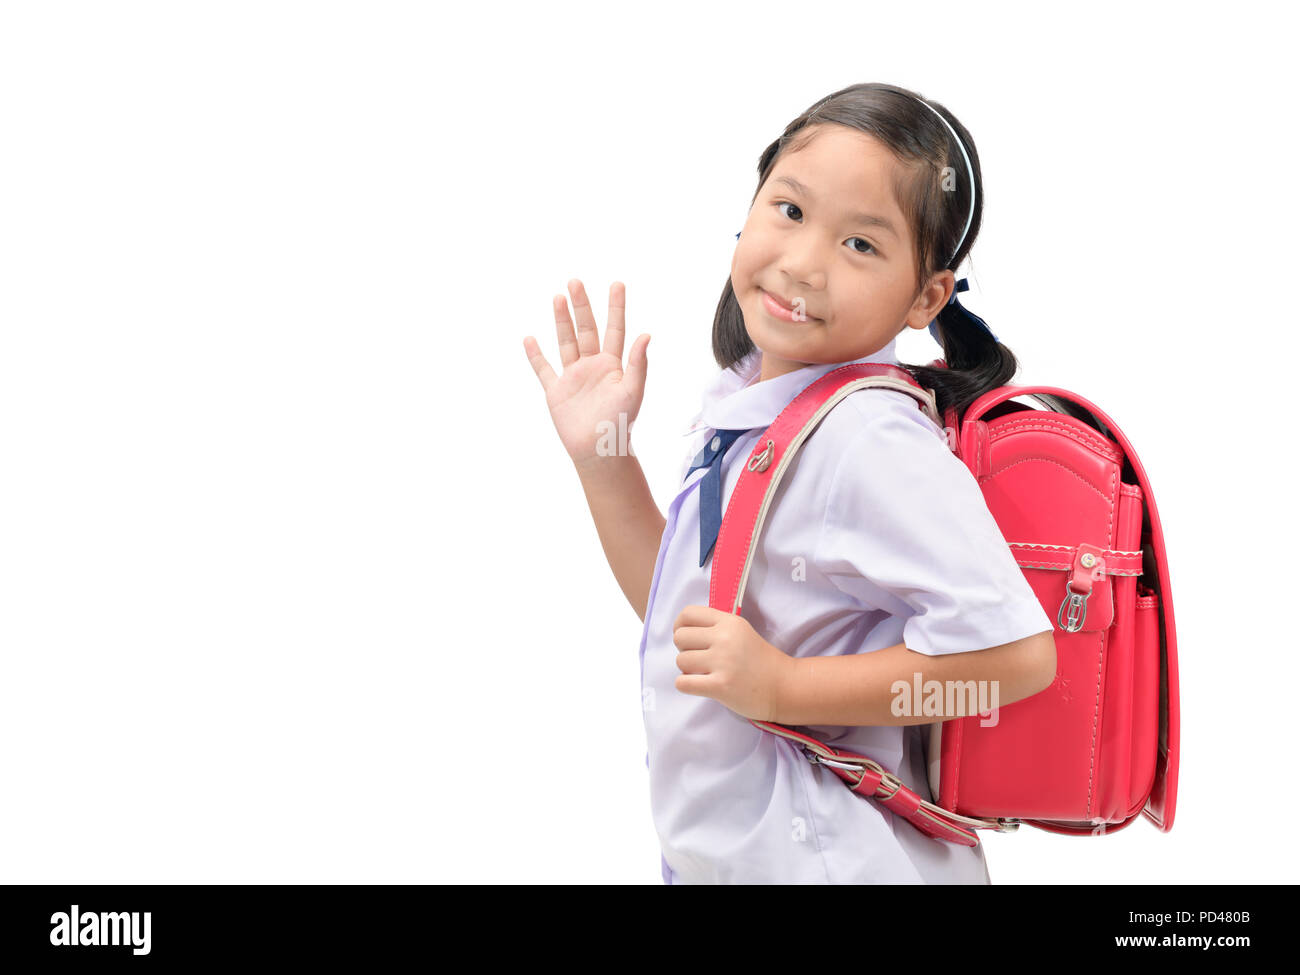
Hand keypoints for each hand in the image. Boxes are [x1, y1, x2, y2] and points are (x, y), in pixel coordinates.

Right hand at [523, 279, 650, 470]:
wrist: (599, 451)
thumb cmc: (620, 423)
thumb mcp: (633, 390)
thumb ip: (638, 363)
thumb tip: (646, 334)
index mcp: (613, 365)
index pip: (615, 329)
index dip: (616, 307)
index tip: (616, 284)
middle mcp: (593, 366)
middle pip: (586, 330)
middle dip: (582, 306)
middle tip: (575, 282)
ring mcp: (573, 377)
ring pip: (566, 342)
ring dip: (561, 321)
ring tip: (557, 297)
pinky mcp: (556, 391)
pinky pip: (544, 369)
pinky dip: (536, 355)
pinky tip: (530, 339)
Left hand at [672, 605, 792, 722]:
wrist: (785, 687)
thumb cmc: (761, 661)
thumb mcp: (742, 632)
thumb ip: (716, 628)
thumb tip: (682, 631)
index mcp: (730, 622)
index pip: (688, 613)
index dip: (680, 626)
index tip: (687, 639)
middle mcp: (725, 638)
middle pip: (680, 637)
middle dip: (684, 650)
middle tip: (700, 659)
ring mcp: (723, 662)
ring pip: (680, 661)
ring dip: (688, 670)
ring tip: (705, 673)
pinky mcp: (720, 686)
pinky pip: (683, 683)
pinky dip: (686, 686)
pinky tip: (701, 685)